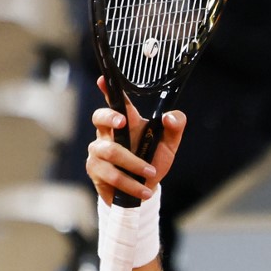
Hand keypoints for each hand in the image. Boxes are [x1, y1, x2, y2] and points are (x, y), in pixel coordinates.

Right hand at [85, 77, 186, 204]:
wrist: (144, 191)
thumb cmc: (153, 162)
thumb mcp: (169, 145)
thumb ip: (175, 127)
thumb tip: (169, 116)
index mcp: (126, 122)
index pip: (115, 102)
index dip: (107, 89)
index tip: (103, 79)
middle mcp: (108, 133)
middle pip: (99, 117)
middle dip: (110, 117)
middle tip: (123, 122)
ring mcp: (98, 152)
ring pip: (110, 152)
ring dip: (133, 165)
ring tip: (150, 174)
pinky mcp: (95, 170)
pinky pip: (110, 175)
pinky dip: (130, 184)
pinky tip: (142, 190)